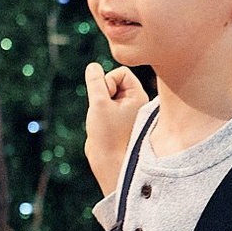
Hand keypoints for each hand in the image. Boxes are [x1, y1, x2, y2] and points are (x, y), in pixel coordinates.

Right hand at [82, 61, 150, 192]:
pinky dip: (97, 112)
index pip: (121, 73)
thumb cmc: (107, 135)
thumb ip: (95, 82)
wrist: (109, 164)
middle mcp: (135, 103)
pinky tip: (100, 127)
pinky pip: (103, 106)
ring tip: (102, 121)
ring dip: (98, 103)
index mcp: (138, 97)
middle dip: (102, 93)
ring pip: (105, 94)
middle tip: (103, 110)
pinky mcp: (116, 120)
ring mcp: (126, 112)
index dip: (108, 81)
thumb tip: (93, 66)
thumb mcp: (99, 103)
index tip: (106, 99)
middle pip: (112, 81)